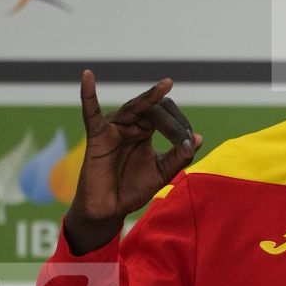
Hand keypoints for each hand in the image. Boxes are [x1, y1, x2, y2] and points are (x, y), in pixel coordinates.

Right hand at [65, 71, 201, 253]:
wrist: (110, 209)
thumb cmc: (133, 189)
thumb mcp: (162, 173)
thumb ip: (179, 158)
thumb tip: (198, 138)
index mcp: (145, 129)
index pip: (165, 114)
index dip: (180, 126)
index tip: (188, 146)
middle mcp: (129, 124)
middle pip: (153, 109)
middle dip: (172, 123)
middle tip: (183, 140)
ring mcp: (113, 128)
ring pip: (134, 107)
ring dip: (151, 100)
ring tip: (165, 87)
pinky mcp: (97, 137)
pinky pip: (91, 113)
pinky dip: (88, 94)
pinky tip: (87, 76)